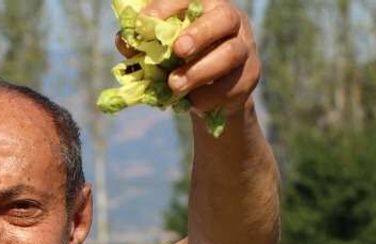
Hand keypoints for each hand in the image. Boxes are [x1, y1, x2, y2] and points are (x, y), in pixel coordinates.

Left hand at [137, 0, 260, 118]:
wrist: (212, 92)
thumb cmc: (182, 60)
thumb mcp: (161, 49)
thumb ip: (144, 42)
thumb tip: (124, 41)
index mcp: (207, 4)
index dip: (168, 6)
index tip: (145, 21)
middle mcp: (231, 20)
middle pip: (224, 18)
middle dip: (199, 34)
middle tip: (178, 50)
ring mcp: (245, 48)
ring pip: (230, 54)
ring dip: (200, 71)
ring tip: (174, 84)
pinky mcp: (250, 76)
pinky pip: (231, 86)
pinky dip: (208, 96)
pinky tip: (192, 102)